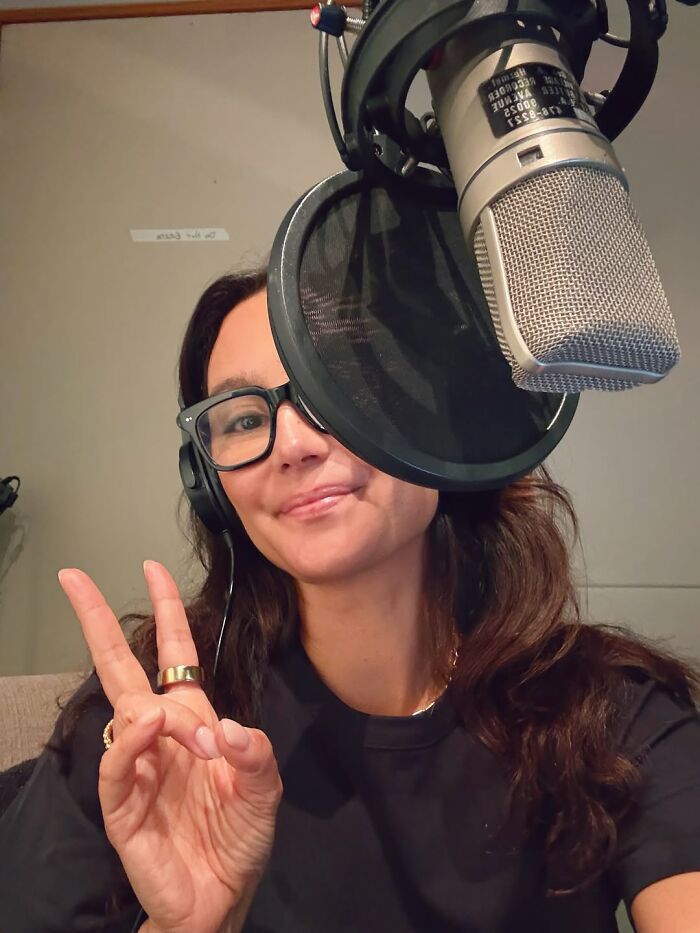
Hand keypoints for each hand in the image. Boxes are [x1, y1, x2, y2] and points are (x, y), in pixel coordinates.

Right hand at [58, 560, 282, 932]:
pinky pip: (118, 764)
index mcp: (193, 719)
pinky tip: (147, 731)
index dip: (166, 613)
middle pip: (122, 668)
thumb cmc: (238, 837)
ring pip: (126, 713)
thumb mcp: (265, 786)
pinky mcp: (122, 804)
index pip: (173, 655)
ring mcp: (138, 766)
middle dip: (99, 623)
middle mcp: (160, 735)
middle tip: (76, 580)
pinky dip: (131, 744)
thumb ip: (255, 751)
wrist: (221, 896)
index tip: (153, 570)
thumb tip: (225, 728)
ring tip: (185, 731)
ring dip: (157, 712)